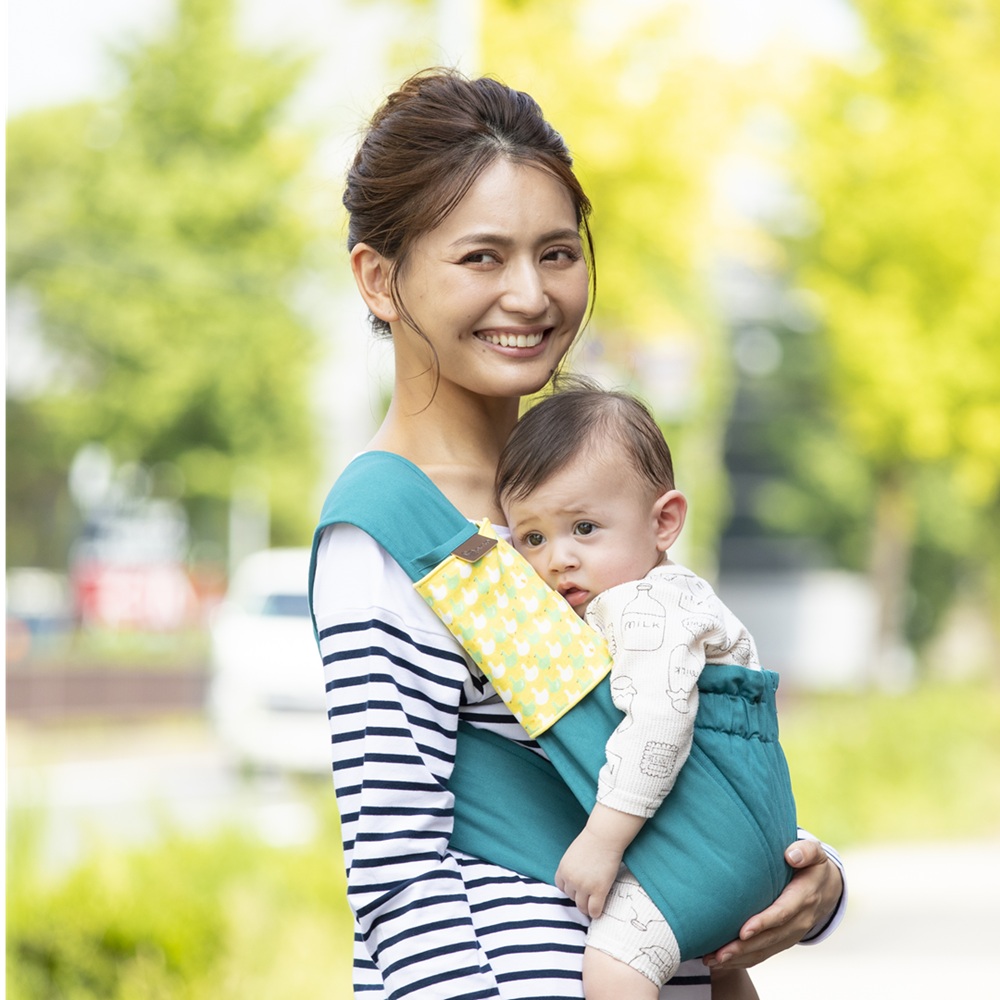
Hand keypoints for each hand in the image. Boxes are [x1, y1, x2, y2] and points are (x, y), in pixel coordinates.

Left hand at [555, 828, 623, 918]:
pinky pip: (594, 910)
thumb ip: (571, 868)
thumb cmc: (592, 841)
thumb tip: (575, 882)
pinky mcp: (598, 890)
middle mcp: (571, 879)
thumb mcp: (573, 854)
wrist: (604, 836)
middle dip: (579, 896)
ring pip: (582, 906)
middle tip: (589, 894)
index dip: (571, 889)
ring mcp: (584, 886)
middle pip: (571, 897)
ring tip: (593, 905)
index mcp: (563, 869)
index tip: (578, 889)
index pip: (561, 887)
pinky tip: (599, 911)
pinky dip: (596, 913)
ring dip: (587, 907)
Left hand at [702, 839, 842, 969]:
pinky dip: (743, 960)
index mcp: (804, 898)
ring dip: (739, 958)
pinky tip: (721, 962)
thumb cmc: (812, 863)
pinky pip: (764, 953)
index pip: (782, 913)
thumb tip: (791, 855)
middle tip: (719, 953)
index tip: (743, 930)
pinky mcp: (784, 940)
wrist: (828, 887)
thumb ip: (805, 851)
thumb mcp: (814, 852)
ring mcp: (792, 934)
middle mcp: (799, 920)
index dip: (763, 923)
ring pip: (764, 950)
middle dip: (744, 948)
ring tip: (712, 960)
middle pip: (769, 938)